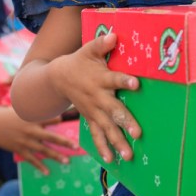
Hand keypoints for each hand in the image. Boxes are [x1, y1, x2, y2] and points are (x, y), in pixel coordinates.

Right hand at [0, 107, 77, 174]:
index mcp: (32, 117)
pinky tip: (48, 172)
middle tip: (76, 147)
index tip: (75, 118)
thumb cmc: (7, 114)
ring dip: (56, 157)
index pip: (51, 117)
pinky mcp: (19, 149)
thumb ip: (34, 107)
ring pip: (44, 150)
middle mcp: (30, 129)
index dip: (62, 117)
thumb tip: (48, 103)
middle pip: (51, 136)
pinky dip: (40, 166)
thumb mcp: (20, 107)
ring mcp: (25, 141)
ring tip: (67, 162)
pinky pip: (32, 159)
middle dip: (64, 142)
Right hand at [48, 32, 140, 163]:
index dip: (124, 81)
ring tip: (128, 155)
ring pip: (106, 128)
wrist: (57, 78)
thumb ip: (102, 44)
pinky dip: (102, 147)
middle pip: (113, 110)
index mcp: (100, 79)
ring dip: (117, 141)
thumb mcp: (88, 49)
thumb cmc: (80, 61)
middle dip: (125, 122)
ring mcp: (93, 111)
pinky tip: (110, 160)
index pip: (114, 79)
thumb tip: (115, 35)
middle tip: (138, 134)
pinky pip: (96, 135)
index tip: (136, 83)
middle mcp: (97, 97)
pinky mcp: (90, 118)